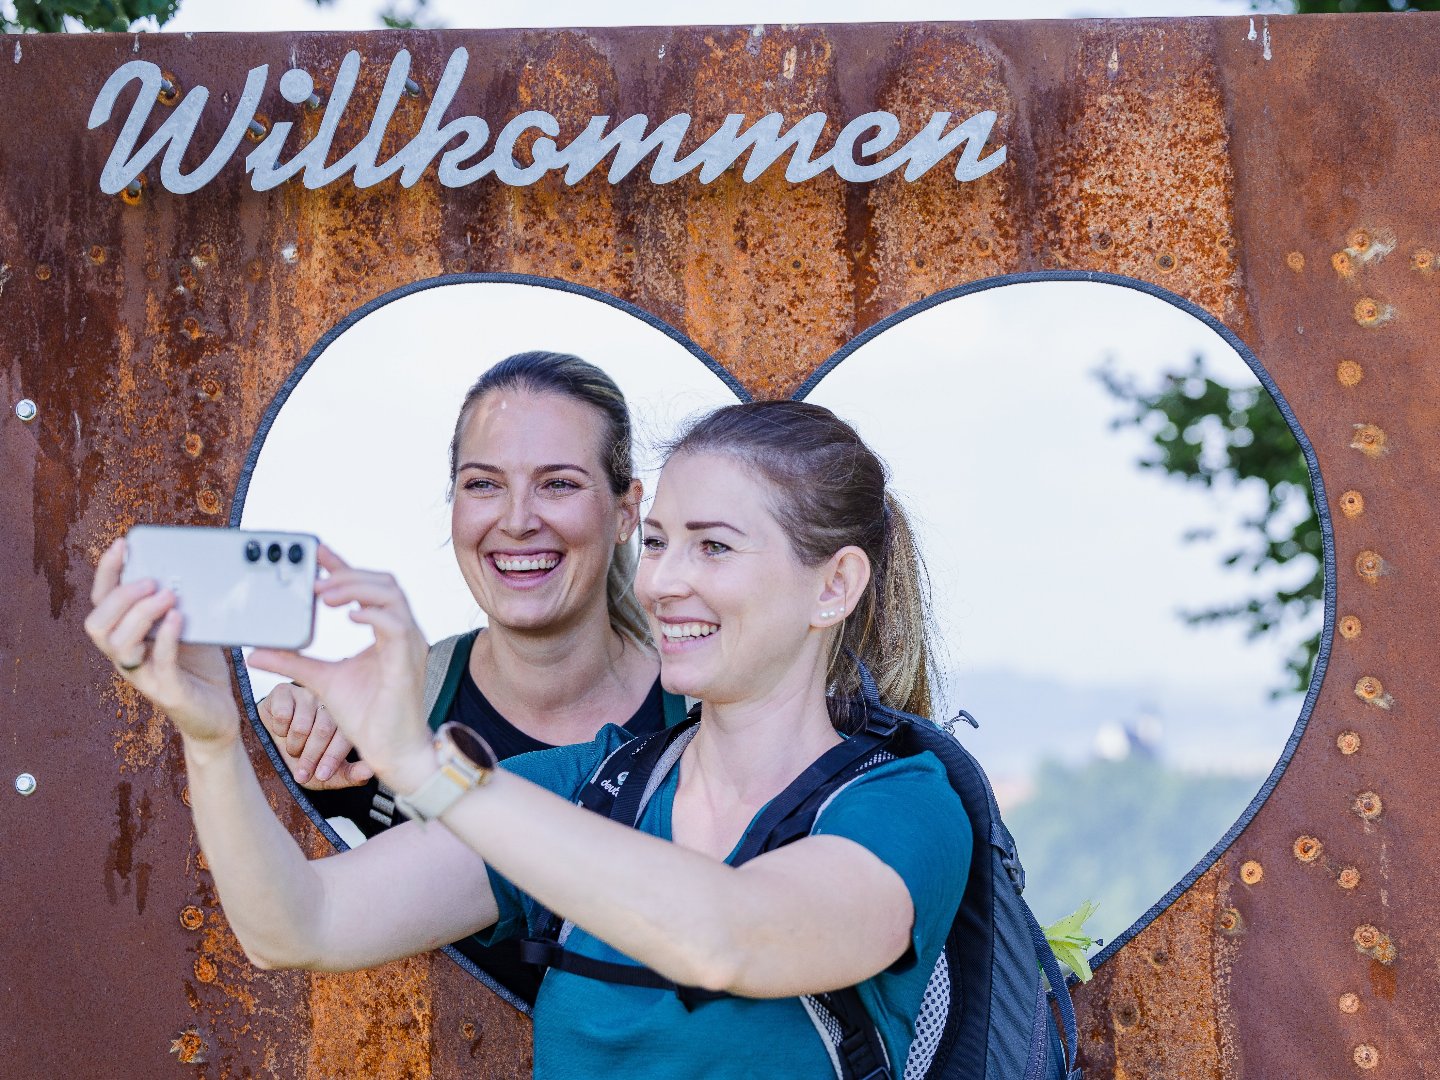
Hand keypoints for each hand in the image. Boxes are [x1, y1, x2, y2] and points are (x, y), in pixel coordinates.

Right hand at [84, 537, 238, 744]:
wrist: (217, 714)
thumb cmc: (199, 668)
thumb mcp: (189, 627)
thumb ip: (180, 602)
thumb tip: (185, 566)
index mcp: (128, 637)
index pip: (103, 602)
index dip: (107, 573)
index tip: (122, 545)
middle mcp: (127, 656)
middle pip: (98, 624)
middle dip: (121, 596)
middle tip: (152, 580)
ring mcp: (144, 676)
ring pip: (118, 644)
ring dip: (141, 614)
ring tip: (168, 595)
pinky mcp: (168, 692)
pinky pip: (158, 663)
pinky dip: (166, 638)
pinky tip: (179, 618)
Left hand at [250, 547, 433, 791]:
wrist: (392, 751)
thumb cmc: (368, 717)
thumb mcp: (321, 681)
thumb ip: (293, 662)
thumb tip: (256, 651)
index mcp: (386, 632)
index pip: (366, 587)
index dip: (343, 566)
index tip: (317, 552)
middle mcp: (401, 632)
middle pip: (384, 582)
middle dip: (348, 574)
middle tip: (313, 582)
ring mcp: (409, 645)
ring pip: (391, 595)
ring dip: (356, 589)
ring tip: (324, 595)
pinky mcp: (408, 662)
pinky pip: (396, 626)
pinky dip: (373, 614)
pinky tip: (349, 615)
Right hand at [258, 683, 373, 788]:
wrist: (270, 749)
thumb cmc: (305, 759)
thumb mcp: (328, 774)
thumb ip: (350, 774)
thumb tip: (370, 771)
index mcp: (347, 720)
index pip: (344, 737)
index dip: (332, 759)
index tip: (321, 776)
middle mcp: (330, 703)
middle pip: (323, 731)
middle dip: (310, 758)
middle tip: (301, 774)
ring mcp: (307, 695)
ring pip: (301, 726)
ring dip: (293, 746)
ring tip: (292, 749)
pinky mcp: (284, 691)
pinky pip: (282, 715)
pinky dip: (279, 731)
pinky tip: (281, 732)